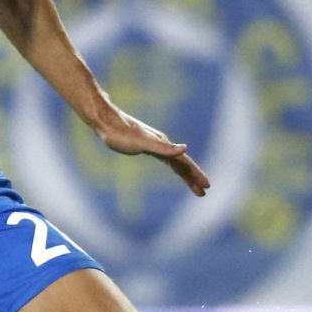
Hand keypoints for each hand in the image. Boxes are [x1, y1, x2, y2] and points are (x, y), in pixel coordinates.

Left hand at [94, 107, 209, 196]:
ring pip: (175, 162)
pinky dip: (175, 166)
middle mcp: (162, 143)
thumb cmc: (120, 134)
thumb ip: (164, 148)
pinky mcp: (147, 145)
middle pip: (182, 163)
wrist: (104, 120)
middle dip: (193, 177)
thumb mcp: (141, 143)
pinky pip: (167, 159)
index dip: (195, 174)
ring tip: (195, 187)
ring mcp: (155, 144)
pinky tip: (176, 169)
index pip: (184, 162)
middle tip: (204, 191)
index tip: (206, 186)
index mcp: (163, 144)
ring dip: (186, 174)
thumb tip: (185, 148)